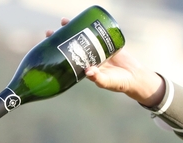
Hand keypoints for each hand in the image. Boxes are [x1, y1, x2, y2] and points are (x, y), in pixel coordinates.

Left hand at [45, 18, 164, 105]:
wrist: (134, 77)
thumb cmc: (118, 83)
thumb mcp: (107, 82)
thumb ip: (98, 78)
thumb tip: (88, 71)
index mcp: (83, 66)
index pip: (67, 57)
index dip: (57, 51)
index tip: (48, 45)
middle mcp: (87, 56)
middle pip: (71, 45)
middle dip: (61, 37)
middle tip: (51, 31)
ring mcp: (97, 48)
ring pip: (82, 36)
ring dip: (74, 28)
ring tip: (64, 21)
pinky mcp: (108, 43)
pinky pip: (98, 32)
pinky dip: (92, 25)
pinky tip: (85, 19)